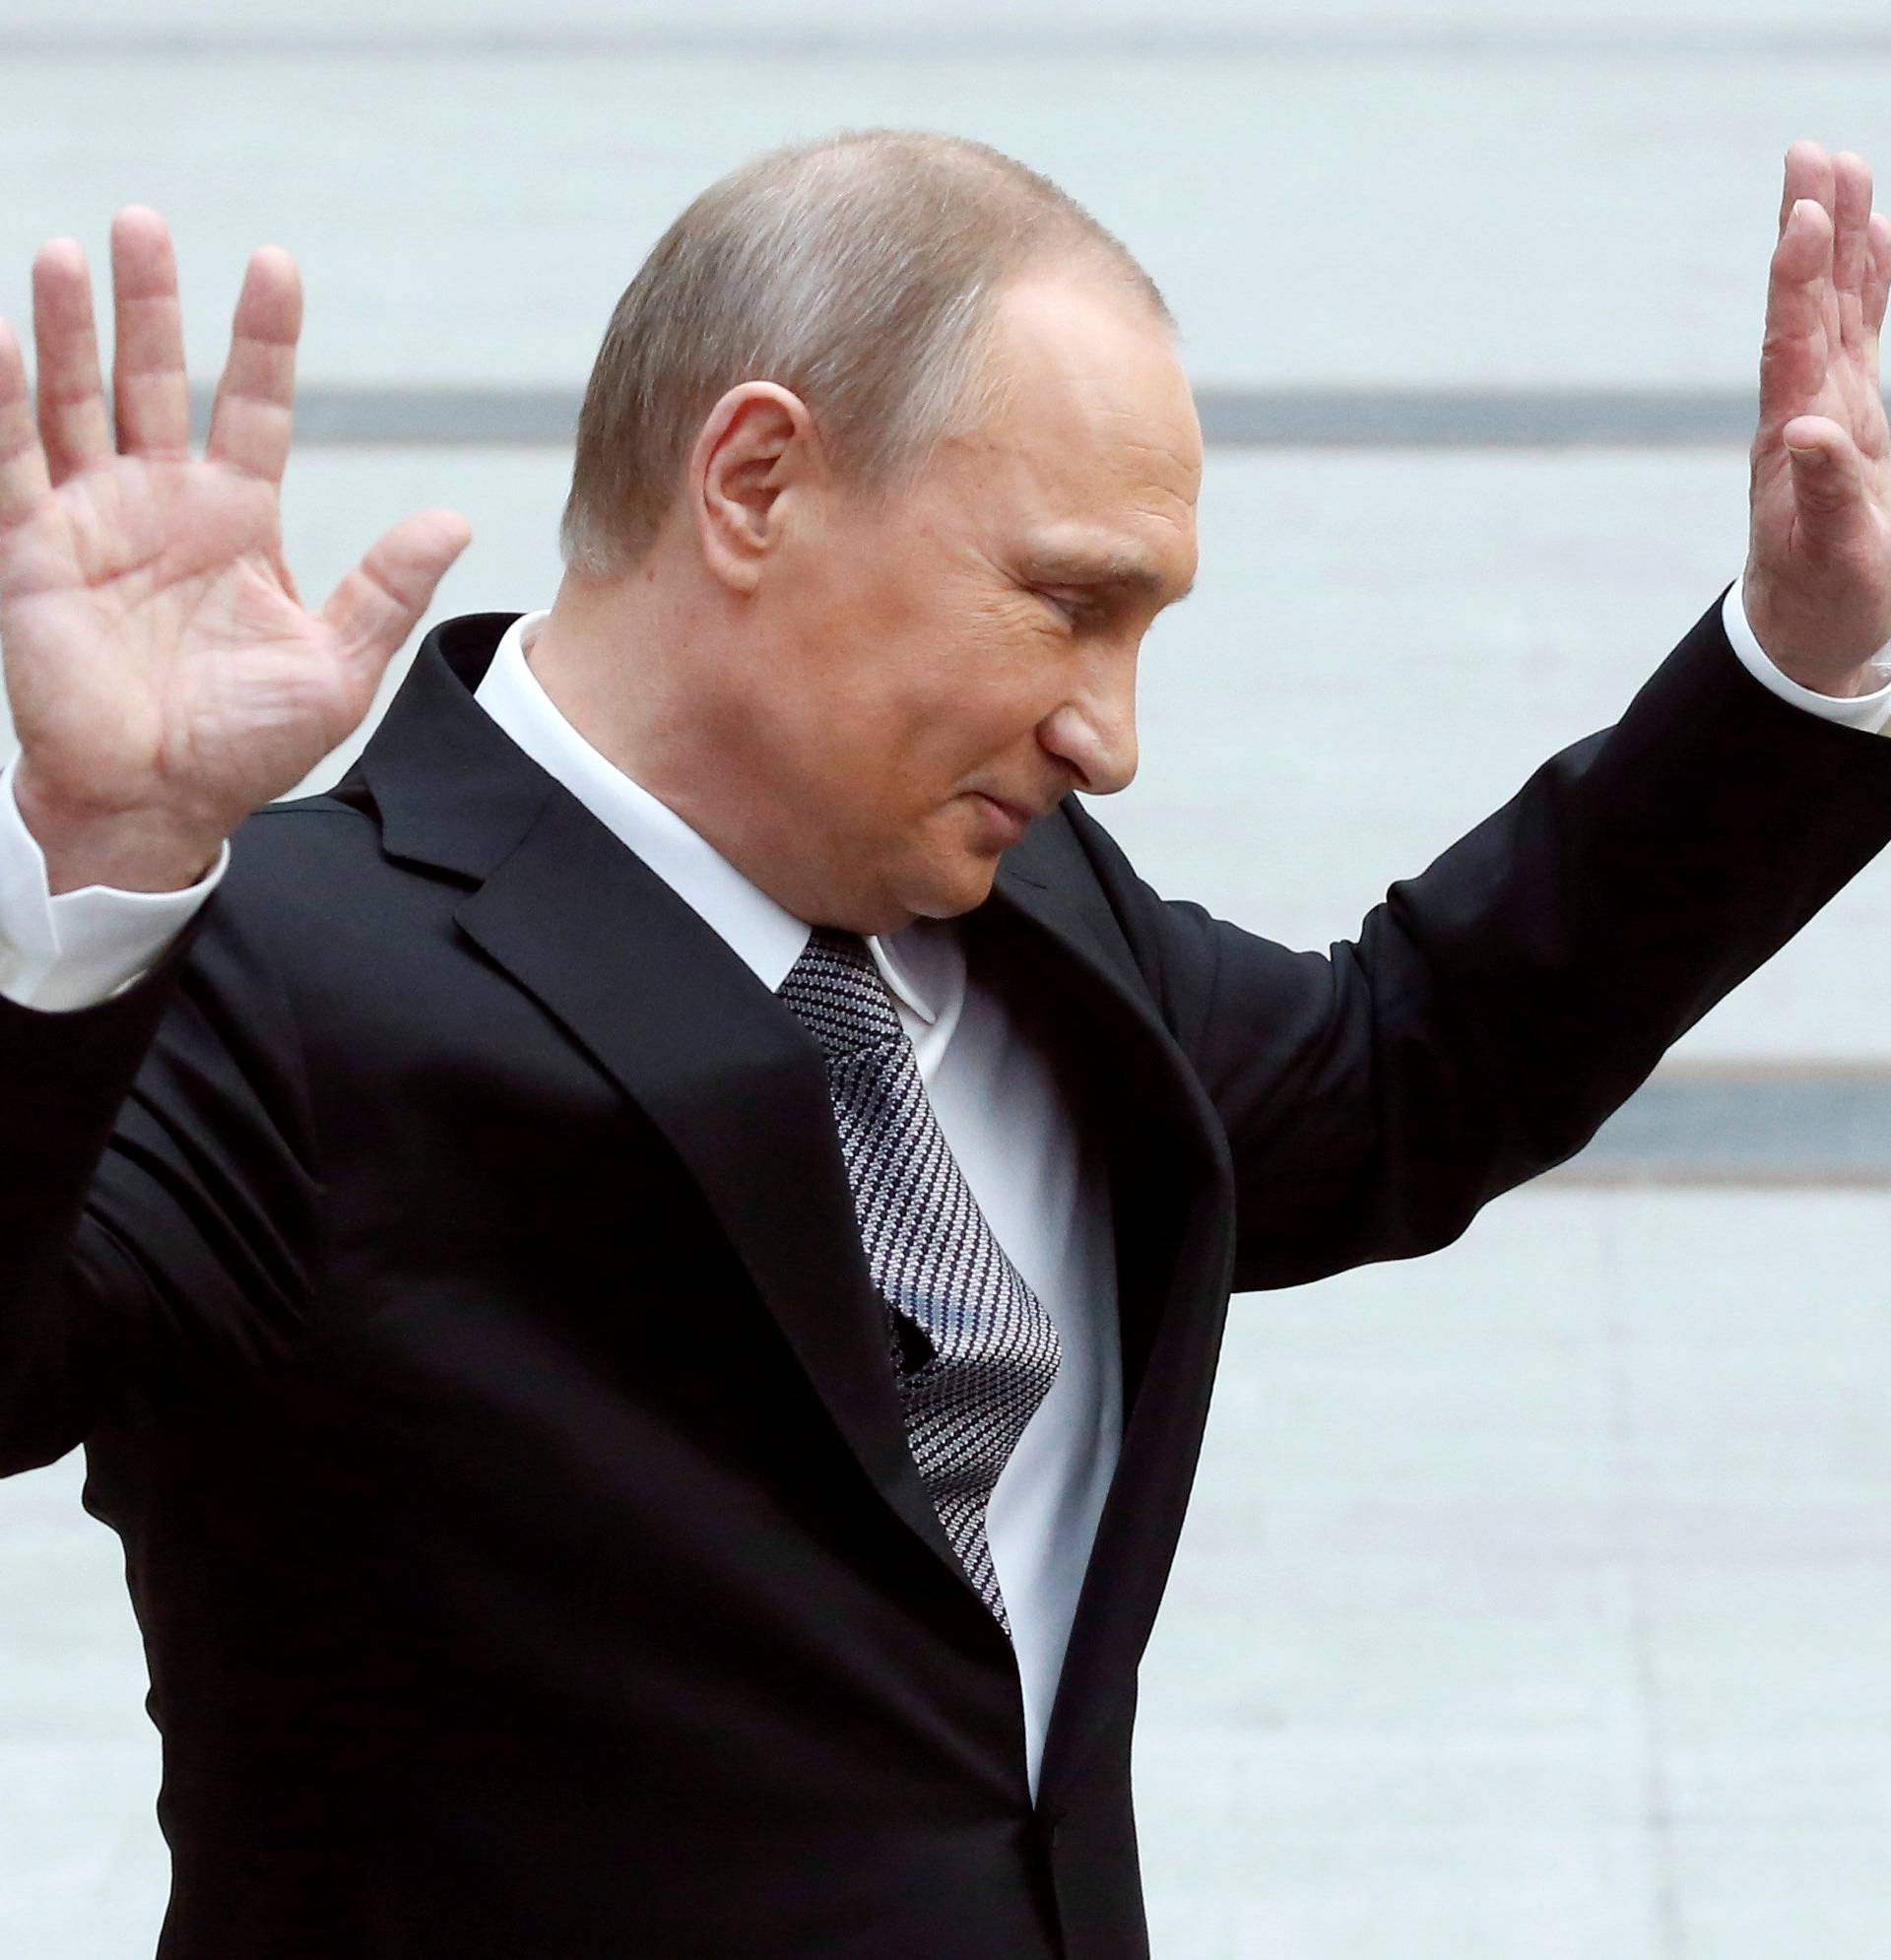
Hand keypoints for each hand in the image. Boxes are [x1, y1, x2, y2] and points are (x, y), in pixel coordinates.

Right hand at [0, 207, 469, 892]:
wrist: (162, 805)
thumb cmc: (246, 745)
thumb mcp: (337, 665)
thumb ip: (387, 589)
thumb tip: (453, 521)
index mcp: (239, 520)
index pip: (254, 404)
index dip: (262, 337)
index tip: (275, 264)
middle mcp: (164, 504)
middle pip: (153, 378)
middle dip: (146, 302)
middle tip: (142, 222)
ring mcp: (96, 522)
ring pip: (76, 401)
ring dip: (69, 328)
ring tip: (65, 250)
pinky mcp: (35, 552)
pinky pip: (11, 463)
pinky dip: (4, 402)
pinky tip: (2, 341)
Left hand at [1743, 143, 1890, 694]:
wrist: (1805, 633)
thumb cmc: (1823, 602)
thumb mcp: (1831, 558)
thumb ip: (1823, 496)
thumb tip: (1806, 435)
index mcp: (1798, 439)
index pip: (1795, 343)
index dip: (1798, 280)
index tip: (1802, 215)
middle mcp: (1806, 410)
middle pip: (1808, 305)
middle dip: (1812, 228)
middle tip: (1810, 152)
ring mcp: (1827, 409)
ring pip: (1834, 308)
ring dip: (1838, 239)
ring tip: (1839, 166)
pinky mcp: (1851, 418)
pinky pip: (1861, 334)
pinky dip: (1868, 283)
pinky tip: (1874, 238)